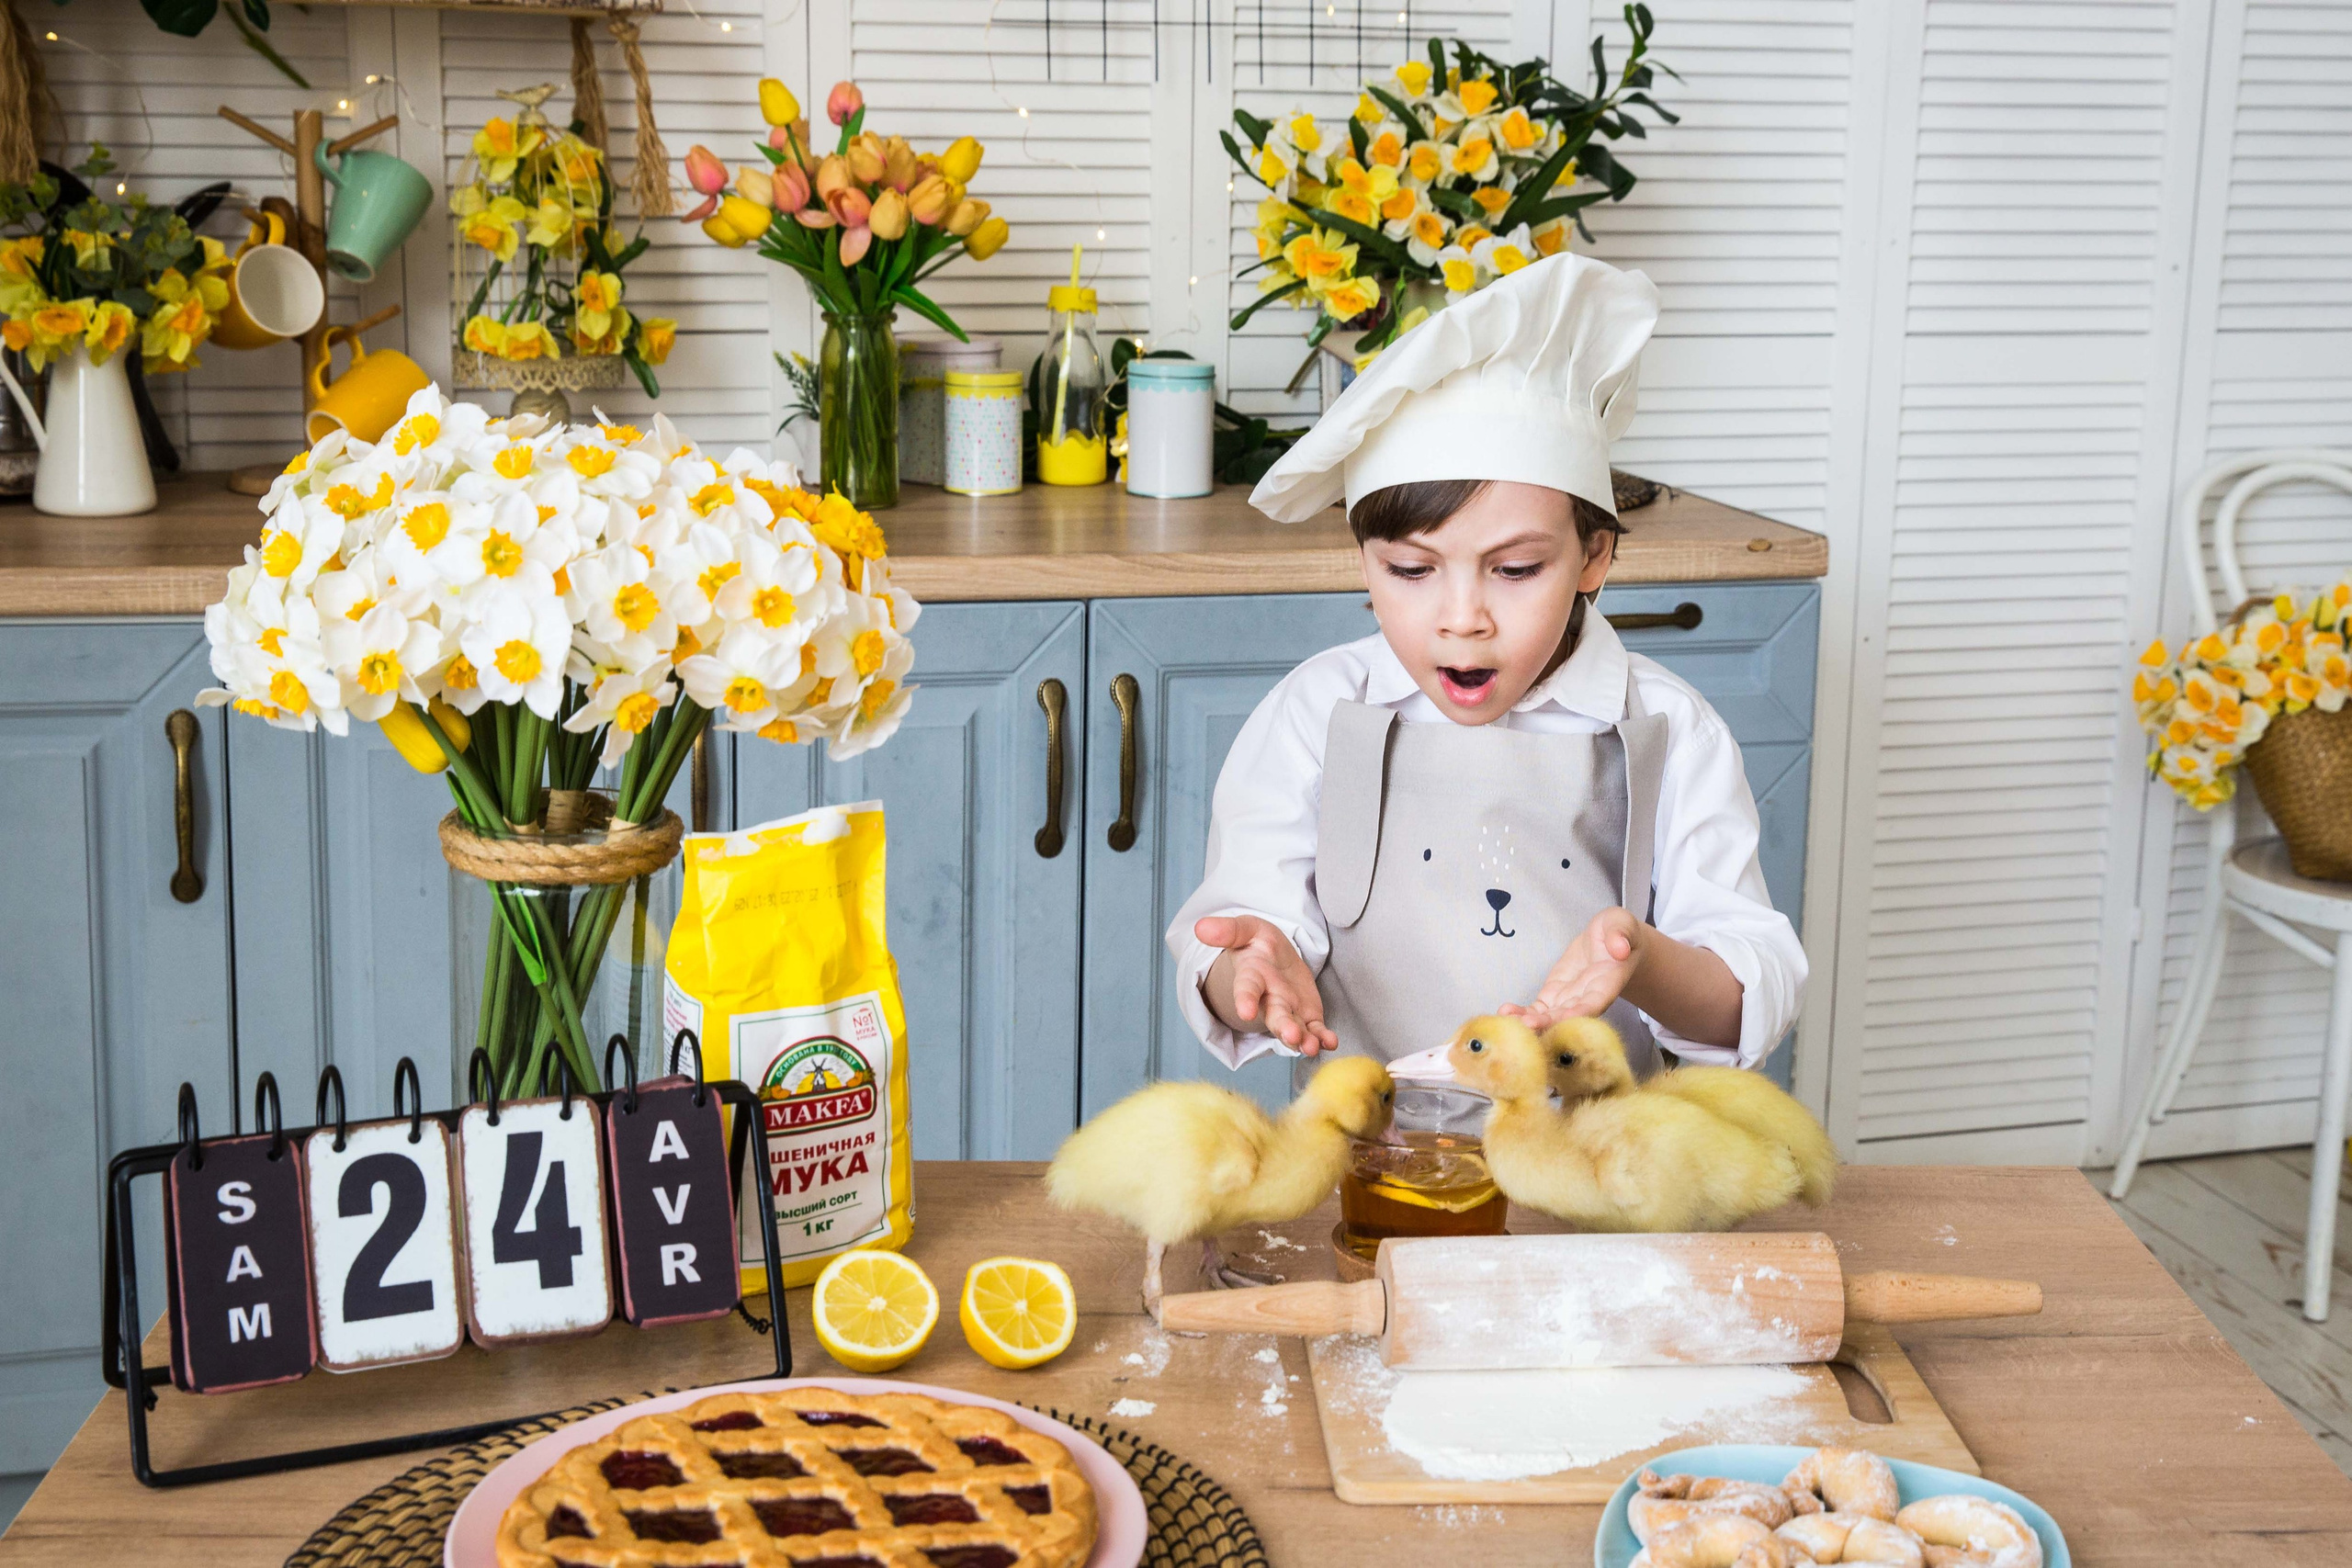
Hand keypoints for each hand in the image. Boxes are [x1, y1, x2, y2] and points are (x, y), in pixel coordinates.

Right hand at [1196, 914, 1338, 1054]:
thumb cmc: (1256, 943)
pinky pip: (1314, 1030)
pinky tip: (1330, 1042)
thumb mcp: (1245, 929)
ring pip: (1294, 1028)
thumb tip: (1200, 927)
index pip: (1246, 988)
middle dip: (1283, 1027)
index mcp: (1251, 976)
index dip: (1245, 999)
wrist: (1274, 956)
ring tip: (1311, 1047)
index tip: (1245, 1012)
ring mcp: (1288, 1011)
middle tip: (1291, 1036)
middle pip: (1274, 1015)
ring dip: (1303, 1040)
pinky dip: (1322, 1038)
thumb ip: (1228, 930)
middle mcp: (1268, 999)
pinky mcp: (1306, 1016)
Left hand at [1501, 907, 1643, 1033]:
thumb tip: (1620, 947)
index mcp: (1608, 983)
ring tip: (1507, 1020)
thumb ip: (1621, 934)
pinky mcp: (1554, 996)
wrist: (1609, 940)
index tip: (1565, 1018)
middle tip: (1526, 1025)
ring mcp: (1570, 999)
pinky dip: (1523, 1013)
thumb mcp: (1622, 924)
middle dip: (1548, 1023)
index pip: (1596, 1002)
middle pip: (1568, 1016)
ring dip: (1530, 1021)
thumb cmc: (1619, 931)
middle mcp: (1589, 998)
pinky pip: (1539, 1009)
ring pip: (1550, 1016)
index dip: (1580, 1012)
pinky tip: (1505, 1013)